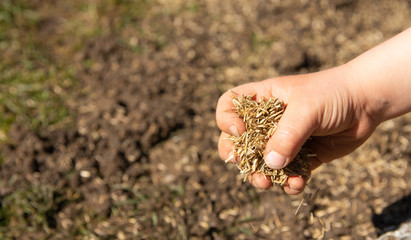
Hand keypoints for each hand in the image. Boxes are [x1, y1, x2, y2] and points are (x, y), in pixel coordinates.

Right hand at [216, 64, 377, 193]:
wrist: (367, 103)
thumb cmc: (332, 94)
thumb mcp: (307, 109)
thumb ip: (287, 135)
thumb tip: (269, 164)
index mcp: (262, 99)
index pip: (228, 107)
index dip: (226, 121)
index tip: (240, 132)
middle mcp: (268, 121)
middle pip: (238, 140)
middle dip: (240, 157)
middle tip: (244, 167)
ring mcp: (283, 139)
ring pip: (261, 162)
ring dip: (261, 176)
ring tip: (267, 184)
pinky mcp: (301, 156)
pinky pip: (287, 173)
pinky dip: (289, 182)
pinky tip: (298, 184)